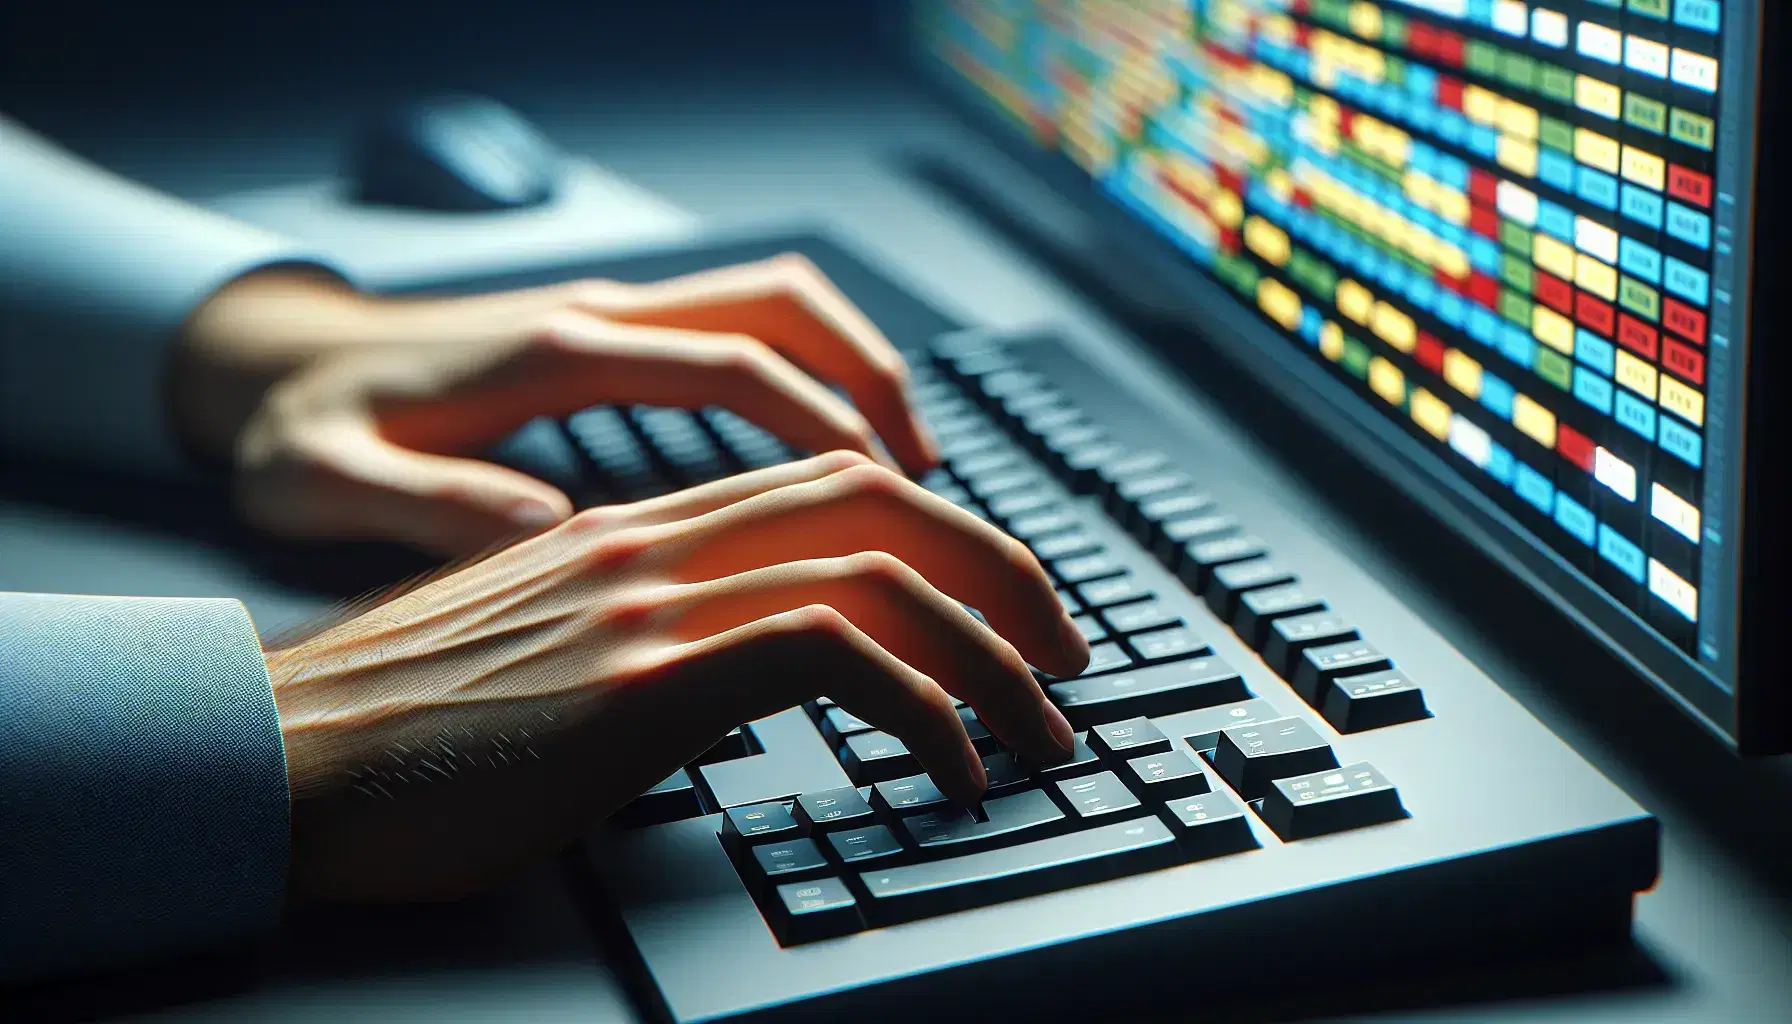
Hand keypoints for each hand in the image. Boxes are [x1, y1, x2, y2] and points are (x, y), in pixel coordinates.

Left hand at [171, 253, 939, 556]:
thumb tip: (555, 530)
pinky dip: (808, 380)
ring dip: (854, 370)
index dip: (822, 419)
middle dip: (873, 377)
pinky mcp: (612, 339)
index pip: (726, 364)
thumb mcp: (328, 479)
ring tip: (910, 470)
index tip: (892, 488)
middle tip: (935, 478)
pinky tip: (825, 461)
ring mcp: (611, 319)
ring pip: (775, 308)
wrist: (273, 362)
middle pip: (780, 305)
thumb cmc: (302, 427)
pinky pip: (743, 336)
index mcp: (553, 351)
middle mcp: (598, 316)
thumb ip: (431, 503)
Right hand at [268, 453, 1087, 902]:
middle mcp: (654, 542)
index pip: (833, 487)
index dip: (944, 534)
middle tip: (1065, 657)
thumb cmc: (400, 729)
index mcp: (639, 531)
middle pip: (880, 504)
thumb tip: (751, 680)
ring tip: (1039, 733)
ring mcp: (646, 602)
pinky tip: (951, 770)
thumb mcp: (549, 656)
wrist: (275, 758)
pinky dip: (922, 709)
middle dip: (1003, 574)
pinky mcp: (635, 679)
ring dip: (991, 657)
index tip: (1003, 607)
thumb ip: (652, 637)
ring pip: (877, 575)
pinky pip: (832, 657)